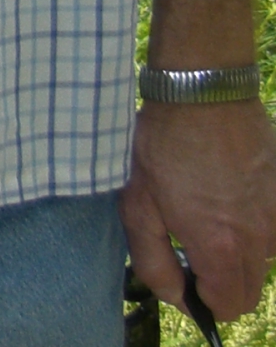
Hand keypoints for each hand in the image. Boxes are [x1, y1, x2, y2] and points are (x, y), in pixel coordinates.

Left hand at [123, 100, 275, 323]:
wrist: (202, 94)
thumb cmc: (163, 147)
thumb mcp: (138, 207)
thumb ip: (154, 262)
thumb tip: (176, 296)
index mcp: (221, 249)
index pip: (228, 307)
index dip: (202, 300)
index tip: (184, 277)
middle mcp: (260, 240)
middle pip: (250, 290)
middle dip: (221, 282)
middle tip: (191, 249)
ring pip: (263, 260)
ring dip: (238, 253)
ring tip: (207, 214)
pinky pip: (273, 229)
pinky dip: (254, 225)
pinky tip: (228, 196)